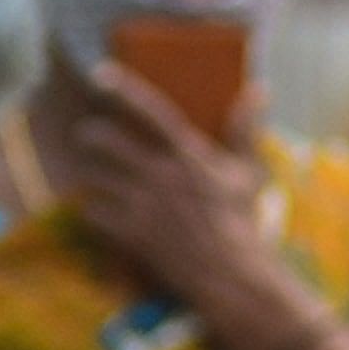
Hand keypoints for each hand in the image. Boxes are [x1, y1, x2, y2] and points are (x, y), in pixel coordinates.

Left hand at [51, 63, 275, 306]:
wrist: (231, 275)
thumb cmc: (242, 222)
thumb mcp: (248, 173)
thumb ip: (245, 129)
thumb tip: (259, 89)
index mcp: (188, 155)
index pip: (150, 111)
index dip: (123, 89)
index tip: (99, 74)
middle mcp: (161, 176)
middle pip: (106, 142)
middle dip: (90, 136)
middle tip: (88, 137)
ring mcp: (144, 206)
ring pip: (95, 178)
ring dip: (90, 175)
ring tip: (91, 175)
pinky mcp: (132, 235)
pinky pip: (94, 214)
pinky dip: (92, 211)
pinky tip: (97, 211)